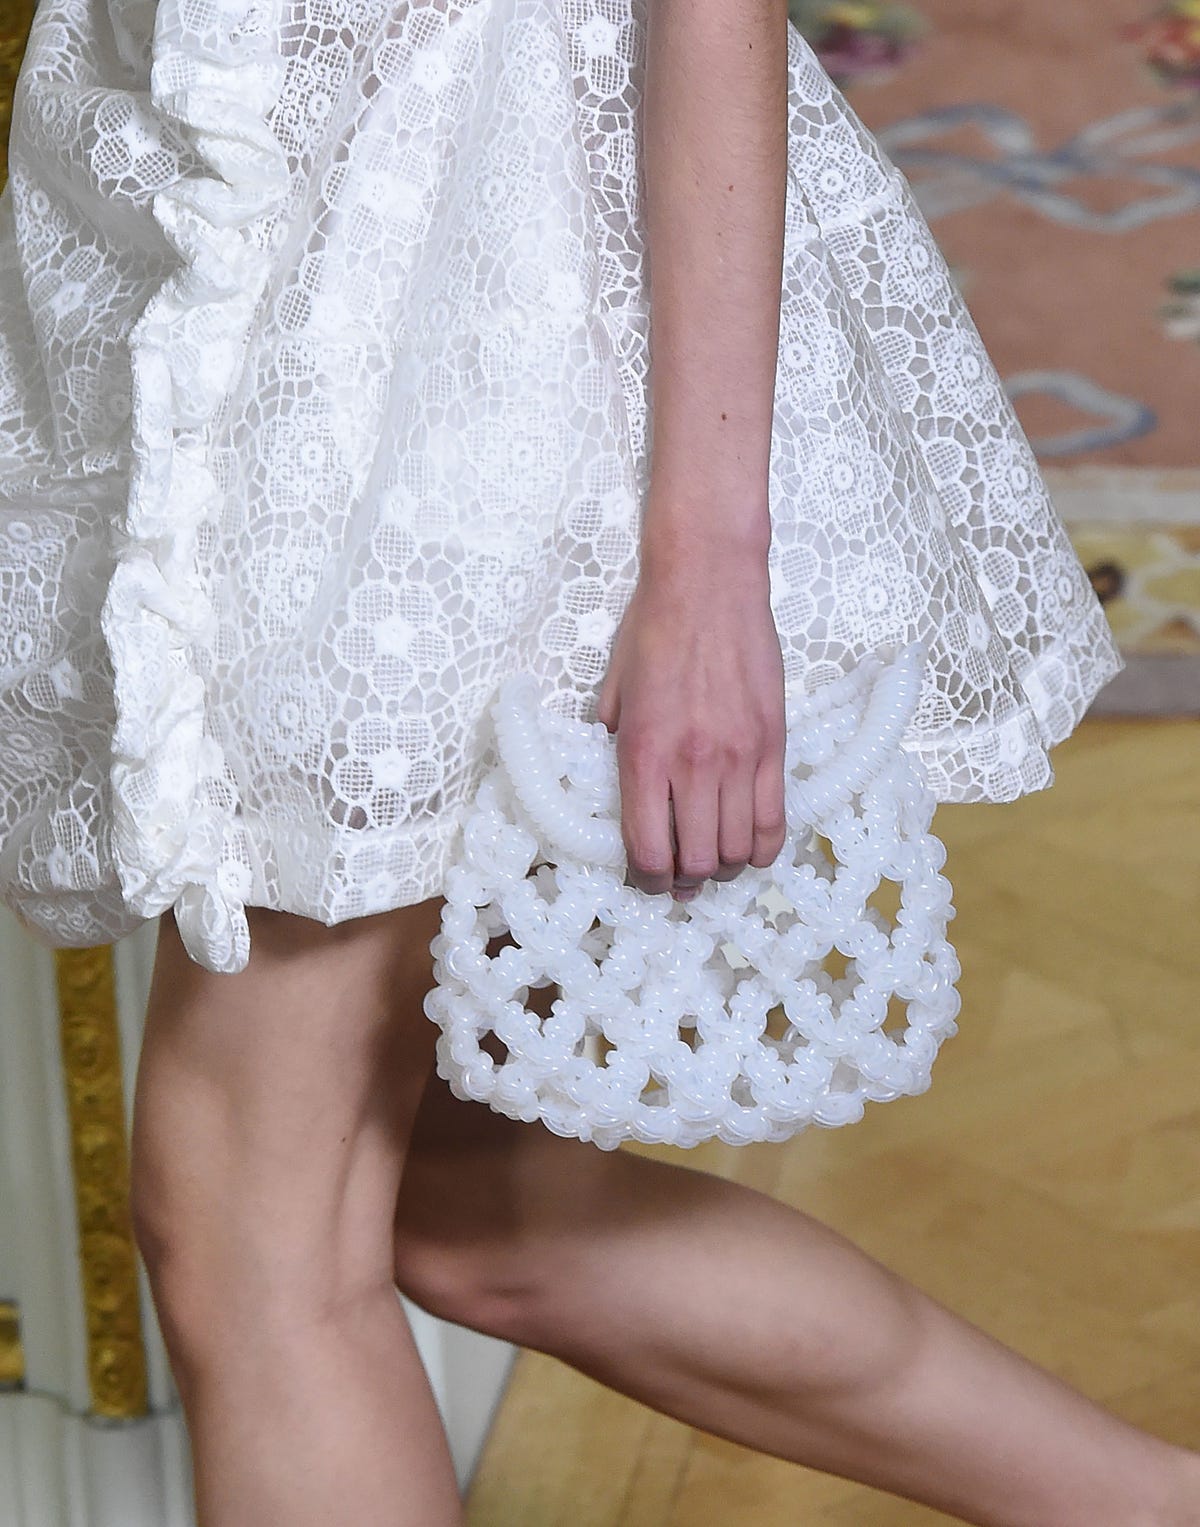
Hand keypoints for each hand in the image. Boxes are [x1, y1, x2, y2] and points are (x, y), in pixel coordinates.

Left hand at [595, 539, 786, 902]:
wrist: (708, 582)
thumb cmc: (654, 629)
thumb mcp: (614, 692)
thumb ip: (615, 744)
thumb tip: (620, 785)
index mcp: (643, 755)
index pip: (648, 851)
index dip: (646, 881)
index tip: (646, 882)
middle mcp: (692, 765)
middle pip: (696, 861)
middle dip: (684, 883)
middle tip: (679, 880)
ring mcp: (738, 757)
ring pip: (737, 849)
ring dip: (723, 867)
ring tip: (714, 861)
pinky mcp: (773, 745)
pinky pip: (775, 820)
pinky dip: (762, 847)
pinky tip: (750, 849)